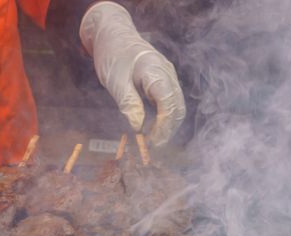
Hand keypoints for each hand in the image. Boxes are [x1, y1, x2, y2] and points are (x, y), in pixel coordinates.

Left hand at [80, 2, 185, 146]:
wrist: (113, 33)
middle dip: (168, 130)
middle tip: (152, 146)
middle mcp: (167, 73)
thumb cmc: (112, 54)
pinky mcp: (165, 79)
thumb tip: (138, 127)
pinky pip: (171, 100)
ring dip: (168, 125)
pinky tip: (154, 126)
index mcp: (156, 71)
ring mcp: (169, 75)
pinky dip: (166, 116)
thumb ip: (128, 103)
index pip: (168, 105)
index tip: (151, 142)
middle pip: (178, 107)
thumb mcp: (115, 81)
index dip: (163, 127)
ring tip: (152, 139)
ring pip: (177, 106)